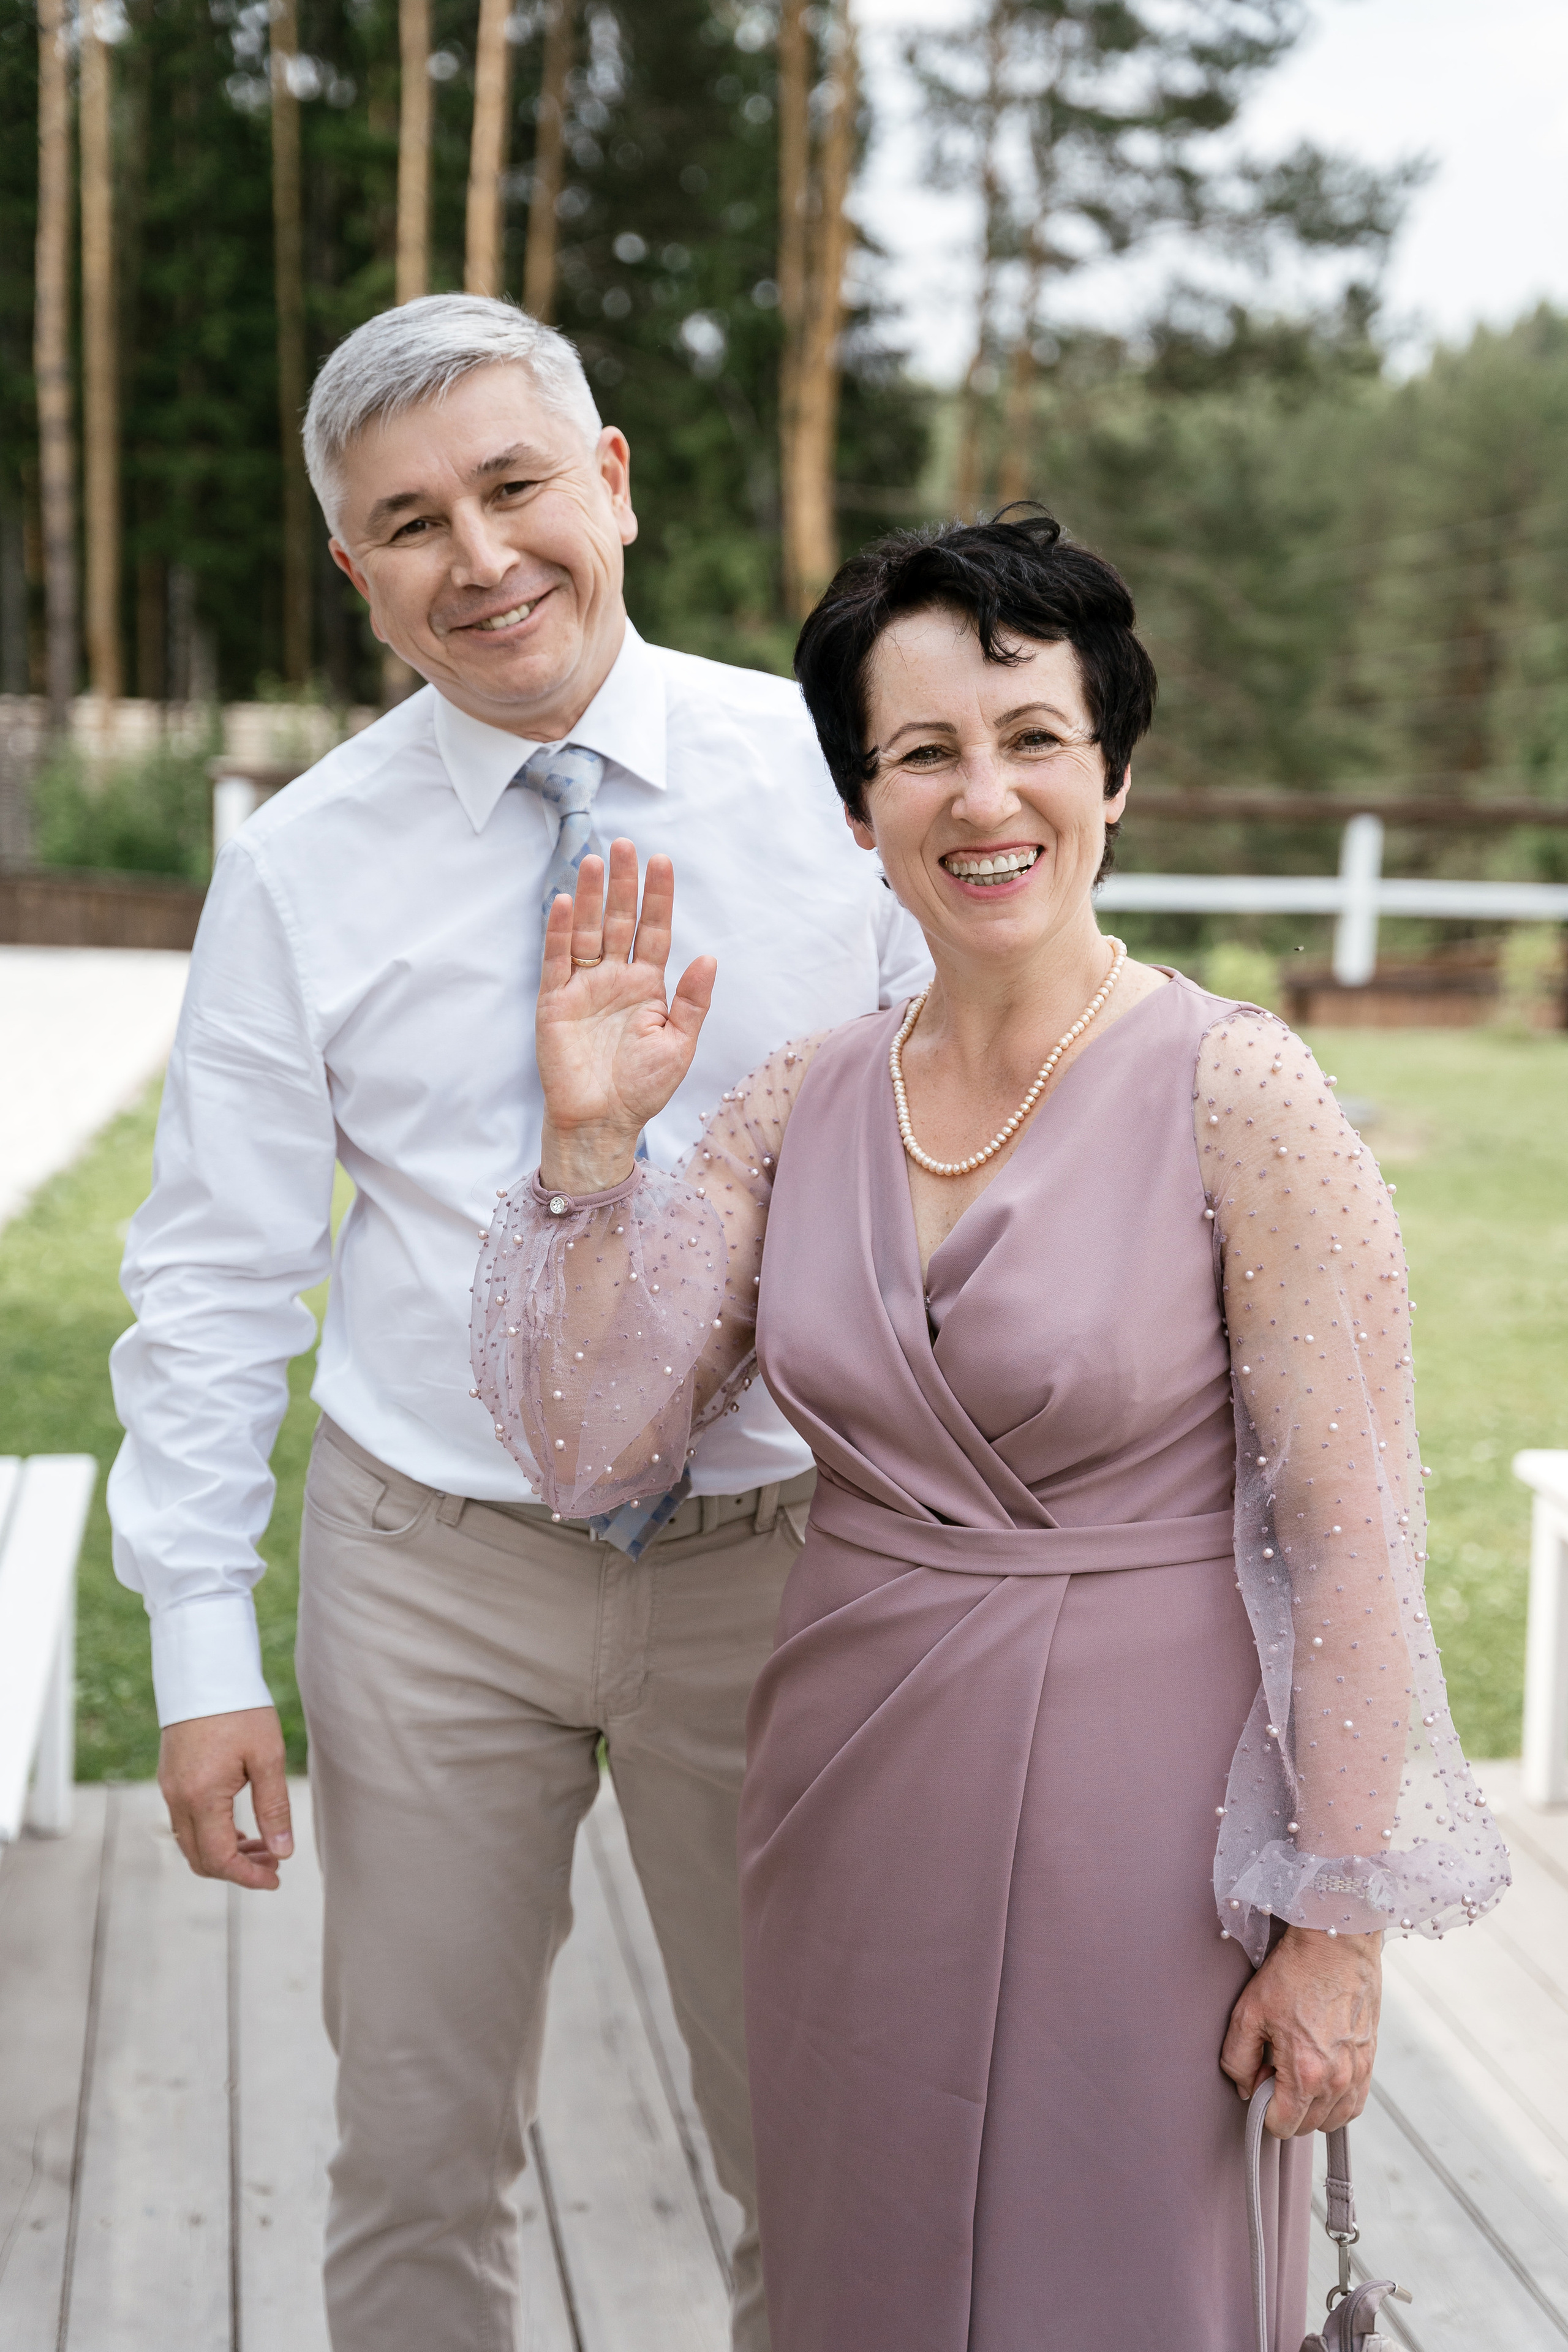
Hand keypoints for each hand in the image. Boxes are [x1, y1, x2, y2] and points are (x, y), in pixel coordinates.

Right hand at [158, 1705, 292, 1891]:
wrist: (205, 1672)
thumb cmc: (241, 1710)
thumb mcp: (267, 1757)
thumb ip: (274, 1807)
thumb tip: (284, 1852)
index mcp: (201, 1797)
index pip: (220, 1858)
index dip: (248, 1876)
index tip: (276, 1878)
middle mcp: (178, 1799)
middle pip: (201, 1858)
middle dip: (238, 1869)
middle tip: (275, 1863)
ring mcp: (169, 1789)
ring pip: (191, 1843)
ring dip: (225, 1853)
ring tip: (264, 1846)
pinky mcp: (170, 1779)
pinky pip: (186, 1823)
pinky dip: (211, 1834)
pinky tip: (240, 1828)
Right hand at [537, 840, 715, 1192]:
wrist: (602, 1123)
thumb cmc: (642, 1089)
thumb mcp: (679, 1045)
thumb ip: (693, 1002)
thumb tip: (710, 957)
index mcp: (647, 987)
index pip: (654, 932)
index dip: (658, 898)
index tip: (663, 862)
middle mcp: (615, 979)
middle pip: (619, 922)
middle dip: (623, 885)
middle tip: (626, 845)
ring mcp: (583, 987)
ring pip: (588, 932)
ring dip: (591, 897)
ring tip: (596, 860)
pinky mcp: (555, 1002)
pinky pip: (557, 960)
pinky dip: (560, 932)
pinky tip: (567, 902)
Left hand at [1220, 1925, 1379, 2136]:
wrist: (1336, 1943)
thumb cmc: (1294, 1972)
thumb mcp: (1249, 2012)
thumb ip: (1237, 2059)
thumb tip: (1245, 2088)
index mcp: (1307, 2073)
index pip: (1283, 2126)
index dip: (1263, 2109)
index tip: (1259, 2083)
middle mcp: (1338, 2080)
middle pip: (1308, 2126)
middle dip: (1286, 2107)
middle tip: (1275, 2068)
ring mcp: (1359, 2072)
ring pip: (1333, 2120)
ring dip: (1312, 2107)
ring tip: (1298, 2070)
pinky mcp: (1370, 2060)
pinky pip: (1354, 2103)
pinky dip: (1337, 2100)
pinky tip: (1321, 2075)